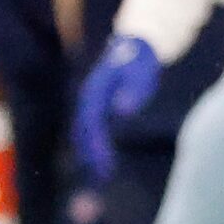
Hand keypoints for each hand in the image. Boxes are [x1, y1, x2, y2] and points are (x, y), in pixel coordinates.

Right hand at [73, 35, 159, 181]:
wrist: (138, 44)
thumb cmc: (141, 59)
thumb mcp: (140, 72)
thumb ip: (133, 90)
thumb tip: (122, 112)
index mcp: (95, 91)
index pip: (91, 123)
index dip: (96, 146)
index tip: (106, 165)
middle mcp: (88, 98)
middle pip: (82, 132)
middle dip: (90, 156)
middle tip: (103, 179)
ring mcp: (92, 102)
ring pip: (84, 134)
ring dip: (90, 155)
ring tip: (102, 178)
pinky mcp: (99, 106)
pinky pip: (93, 131)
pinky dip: (95, 148)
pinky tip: (105, 164)